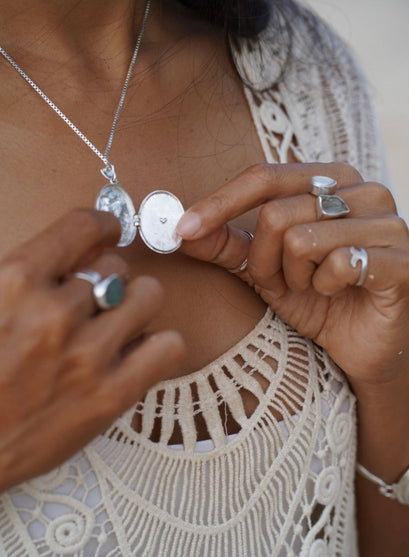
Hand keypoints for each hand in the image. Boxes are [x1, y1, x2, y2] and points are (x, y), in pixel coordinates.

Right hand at [0, 209, 184, 491]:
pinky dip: (158, 345)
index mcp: (14, 281)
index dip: (103, 225)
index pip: (82, 226)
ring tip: (117, 327)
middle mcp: (54, 312)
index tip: (109, 232)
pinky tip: (135, 354)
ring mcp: (86, 355)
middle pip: (117, 267)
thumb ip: (27, 275)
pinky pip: (169, 345)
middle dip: (108, 281)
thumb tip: (80, 251)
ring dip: (136, 306)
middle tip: (93, 304)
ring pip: (149, 295)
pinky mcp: (111, 395)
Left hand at [176, 162, 408, 385]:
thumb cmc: (316, 299)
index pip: (264, 175)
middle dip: (264, 262)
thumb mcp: (264, 269)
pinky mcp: (401, 259)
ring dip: (293, 277)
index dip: (219, 203)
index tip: (182, 230)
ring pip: (301, 239)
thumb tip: (181, 229)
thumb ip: (227, 245)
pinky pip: (338, 263)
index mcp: (330, 180)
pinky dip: (325, 287)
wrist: (362, 344)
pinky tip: (339, 294)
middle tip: (281, 283)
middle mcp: (362, 191)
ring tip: (311, 288)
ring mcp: (388, 222)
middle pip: (277, 213)